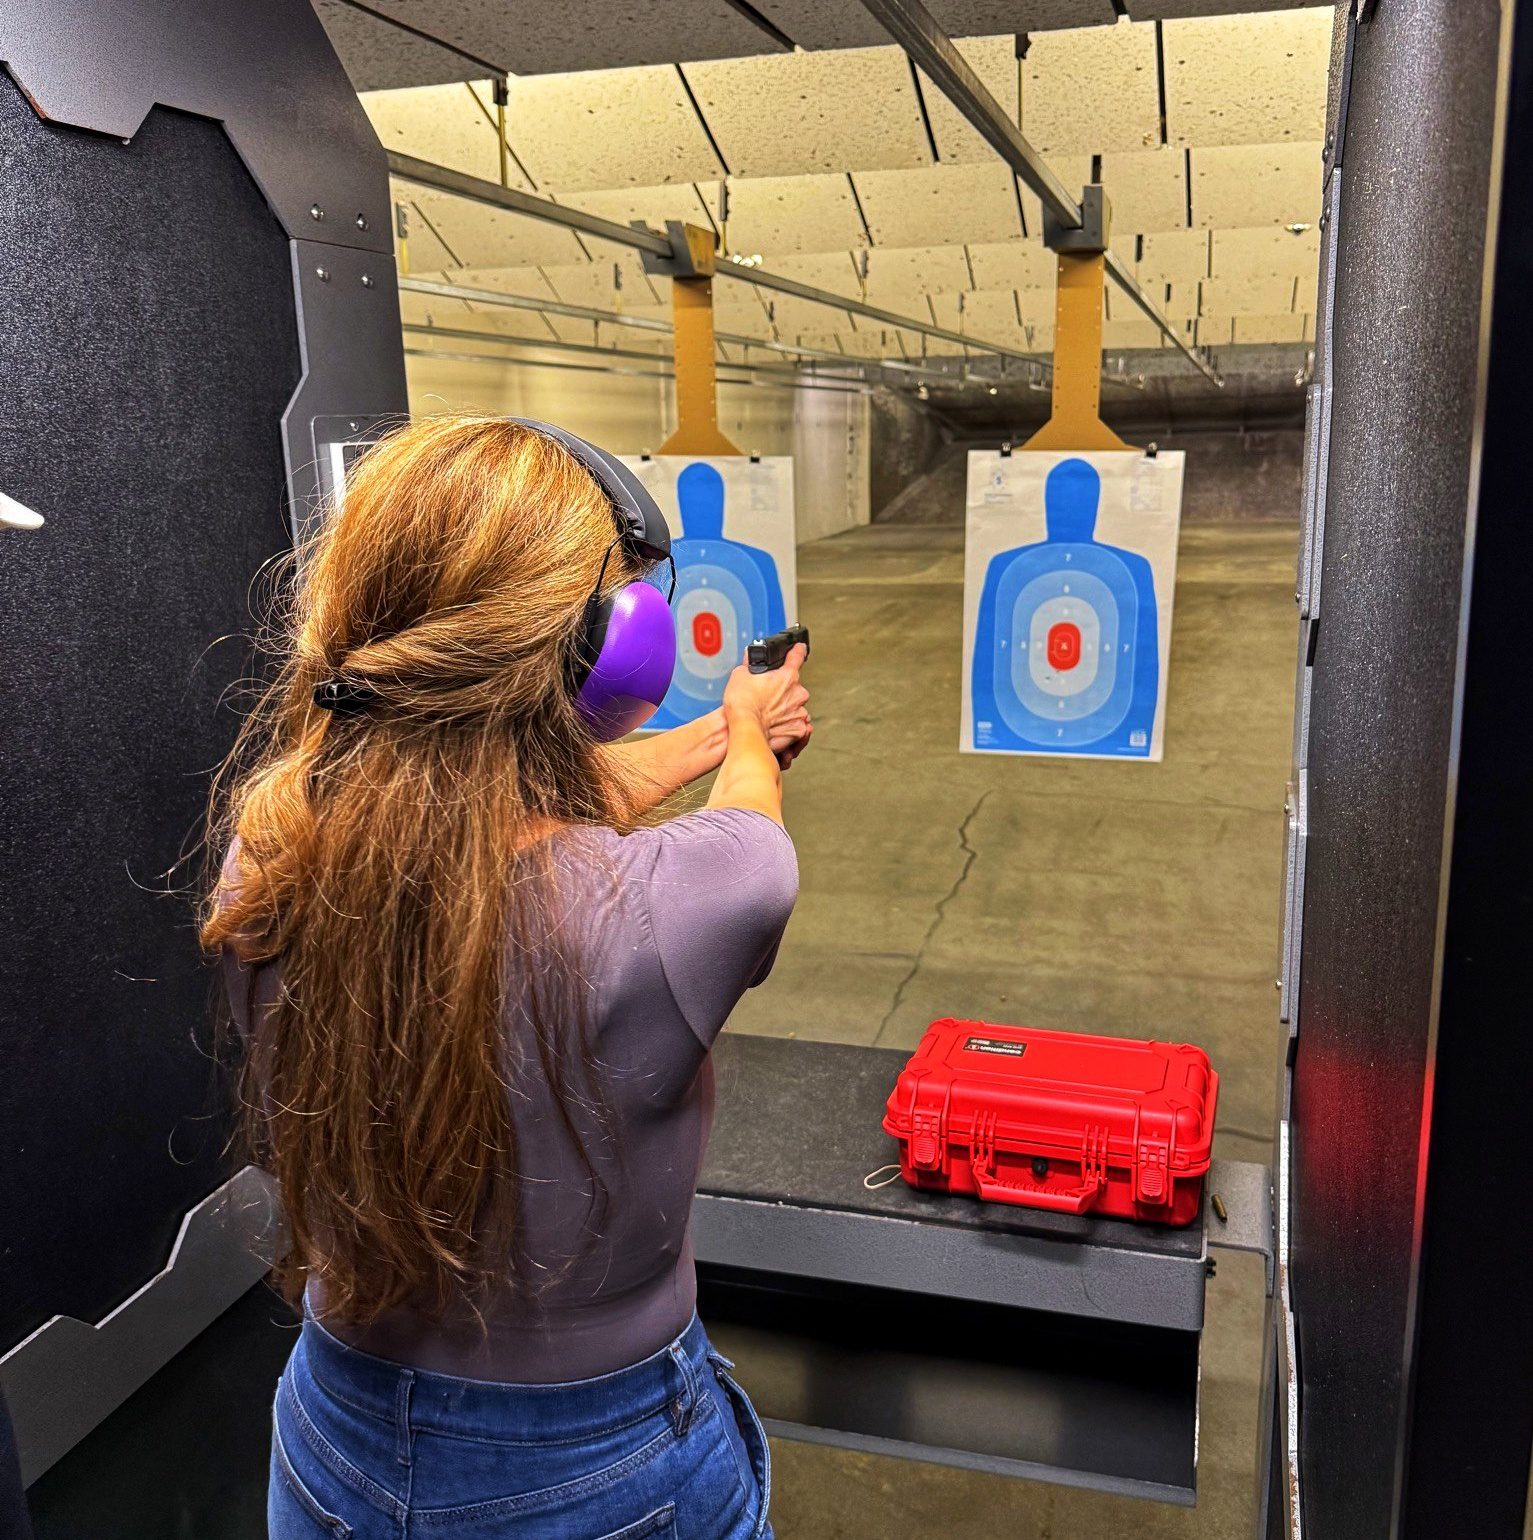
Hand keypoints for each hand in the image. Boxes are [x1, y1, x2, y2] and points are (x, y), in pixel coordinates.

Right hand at [722, 643, 810, 768]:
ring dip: (786, 709)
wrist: (745, 728)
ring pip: (796, 707)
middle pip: (794, 687)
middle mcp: (797, 693)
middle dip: (783, 690)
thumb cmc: (743, 704)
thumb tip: (749, 658)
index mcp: (787, 676)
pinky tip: (776, 725)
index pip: (797, 656)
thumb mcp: (740, 674)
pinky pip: (797, 725)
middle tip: (768, 696)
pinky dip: (789, 725)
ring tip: (769, 714)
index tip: (800, 649)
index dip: (798, 651)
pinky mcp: (798, 729)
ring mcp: (799, 712)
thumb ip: (749, 664)